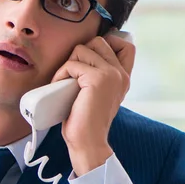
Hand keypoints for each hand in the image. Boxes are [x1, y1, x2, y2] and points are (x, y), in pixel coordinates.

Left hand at [51, 32, 135, 175]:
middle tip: (72, 74)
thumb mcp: (97, 94)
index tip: (87, 59)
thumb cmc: (86, 121)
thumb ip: (97, 76)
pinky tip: (60, 88)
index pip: (124, 44)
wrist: (88, 142)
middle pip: (98, 41)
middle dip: (79, 54)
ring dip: (67, 65)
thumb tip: (80, 56)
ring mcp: (111, 74)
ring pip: (82, 49)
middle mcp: (120, 73)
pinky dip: (60, 74)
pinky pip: (71, 64)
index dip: (105, 43)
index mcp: (123, 76)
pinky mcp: (97, 79)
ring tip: (65, 83)